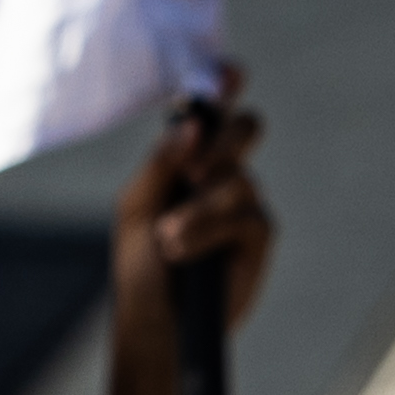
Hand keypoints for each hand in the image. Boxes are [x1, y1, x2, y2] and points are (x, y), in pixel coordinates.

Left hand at [111, 78, 269, 326]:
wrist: (155, 322)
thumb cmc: (139, 265)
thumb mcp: (136, 207)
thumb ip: (160, 163)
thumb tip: (190, 126)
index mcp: (186, 159)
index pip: (212, 113)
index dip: (224, 86)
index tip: (230, 72)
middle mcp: (219, 175)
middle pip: (245, 129)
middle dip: (223, 142)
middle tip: (193, 171)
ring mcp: (242, 204)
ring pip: (240, 179)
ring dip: (199, 209)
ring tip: (169, 239)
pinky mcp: (258, 236)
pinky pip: (249, 215)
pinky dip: (212, 229)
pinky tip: (184, 250)